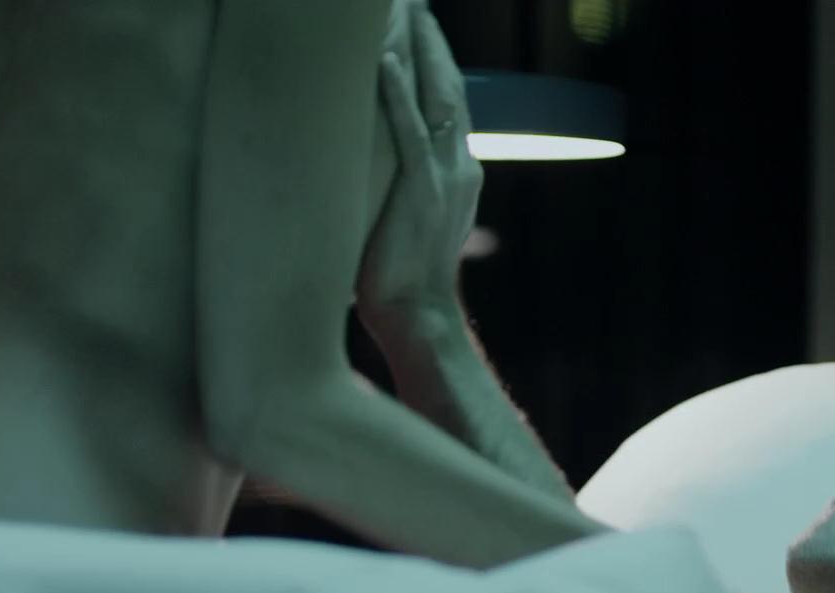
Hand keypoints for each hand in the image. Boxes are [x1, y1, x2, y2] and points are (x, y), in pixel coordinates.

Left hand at [357, 1, 481, 329]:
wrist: (420, 319)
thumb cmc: (402, 278)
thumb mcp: (410, 221)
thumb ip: (406, 189)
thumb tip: (374, 170)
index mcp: (460, 170)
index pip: (450, 101)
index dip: (437, 61)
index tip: (421, 26)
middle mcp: (460, 166)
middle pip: (449, 86)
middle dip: (434, 40)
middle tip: (416, 2)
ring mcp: (445, 178)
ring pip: (438, 98)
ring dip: (423, 50)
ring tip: (408, 11)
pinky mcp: (421, 194)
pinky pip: (412, 133)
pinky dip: (400, 94)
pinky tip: (387, 62)